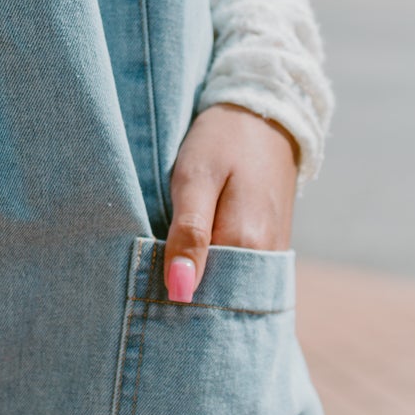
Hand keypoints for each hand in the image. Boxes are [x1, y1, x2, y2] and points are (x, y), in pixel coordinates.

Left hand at [163, 104, 297, 302]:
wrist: (264, 115)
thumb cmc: (223, 141)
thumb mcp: (195, 179)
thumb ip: (189, 234)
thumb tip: (179, 291)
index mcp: (247, 244)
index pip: (204, 296)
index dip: (171, 298)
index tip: (143, 291)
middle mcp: (265, 258)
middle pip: (218, 299)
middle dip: (184, 299)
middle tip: (147, 285)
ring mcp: (272, 254)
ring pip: (228, 288)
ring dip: (199, 287)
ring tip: (165, 275)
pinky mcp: (270, 247)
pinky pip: (239, 275)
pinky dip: (214, 274)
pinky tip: (191, 264)